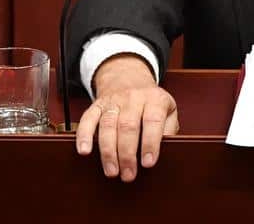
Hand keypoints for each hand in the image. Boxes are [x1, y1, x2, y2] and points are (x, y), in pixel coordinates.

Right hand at [75, 54, 178, 181]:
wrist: (129, 78)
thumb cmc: (152, 103)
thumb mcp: (168, 110)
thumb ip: (169, 129)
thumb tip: (167, 150)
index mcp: (155, 99)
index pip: (153, 120)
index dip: (150, 142)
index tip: (148, 163)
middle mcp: (133, 98)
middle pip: (128, 126)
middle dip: (127, 154)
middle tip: (128, 175)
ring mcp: (113, 101)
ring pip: (108, 125)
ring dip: (108, 151)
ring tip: (112, 172)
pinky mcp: (96, 105)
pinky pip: (88, 119)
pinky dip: (84, 136)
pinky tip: (84, 151)